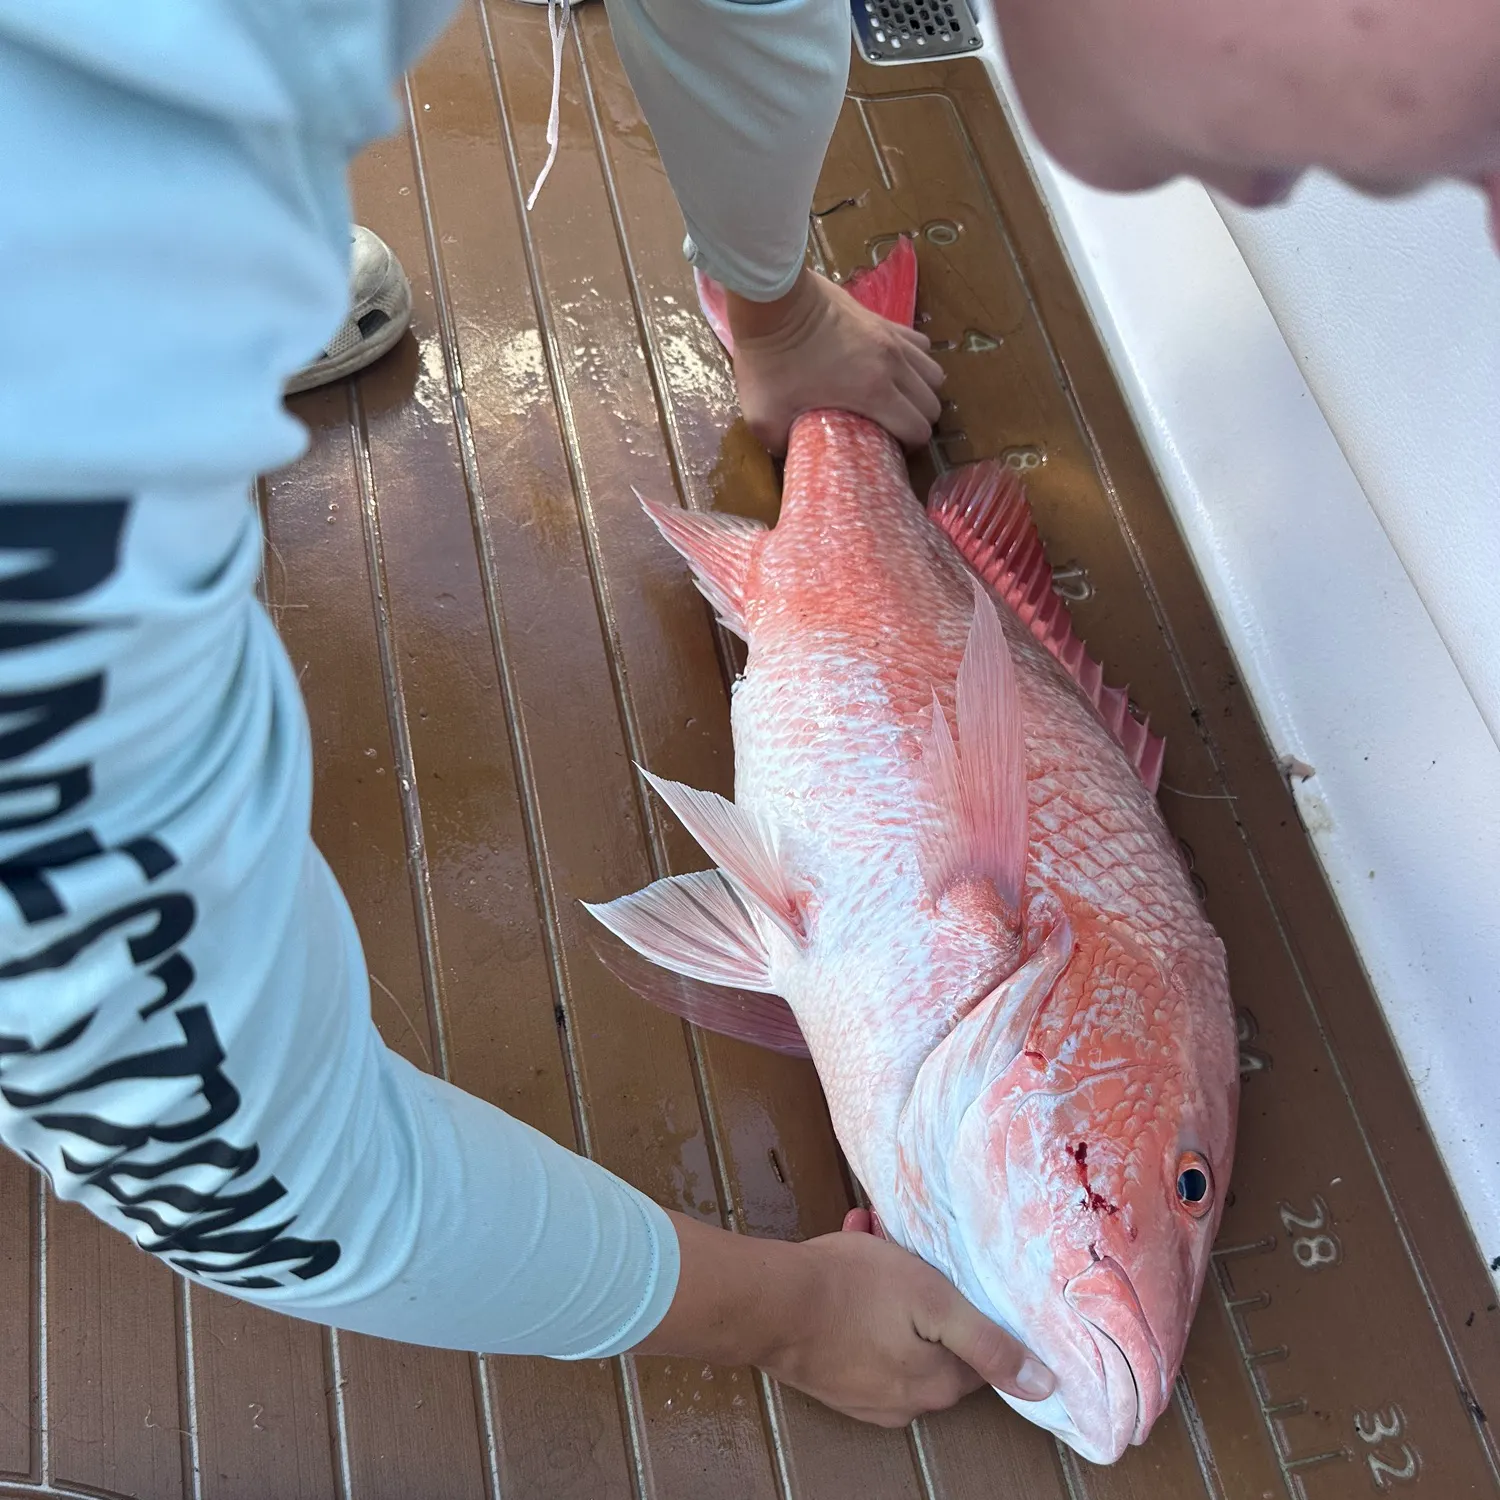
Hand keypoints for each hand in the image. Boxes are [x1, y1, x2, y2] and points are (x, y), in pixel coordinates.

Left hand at [725, 268, 944, 454]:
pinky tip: (892, 367)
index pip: (919, 429)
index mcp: (873, 393)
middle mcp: (893, 365)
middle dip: (918, 421)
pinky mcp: (883, 320)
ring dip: (920, 391)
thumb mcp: (764, 417)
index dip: (909, 445)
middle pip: (932, 403)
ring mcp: (891, 338)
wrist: (773, 302)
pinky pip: (919, 344)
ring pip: (932, 373)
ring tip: (897, 399)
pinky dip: (914, 360)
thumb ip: (781, 443)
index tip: (889, 448)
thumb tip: (792, 452)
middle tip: (893, 428)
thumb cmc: (769, 361)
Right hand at [766, 1222, 1055, 1425]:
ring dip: (889, 1293)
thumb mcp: (933, 1301)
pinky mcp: (830, 1378)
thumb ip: (989, 1343)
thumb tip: (1046, 1387)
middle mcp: (903, 1404)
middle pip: (935, 1344)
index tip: (950, 1274)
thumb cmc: (853, 1290)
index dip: (969, 1310)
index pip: (980, 1358)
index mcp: (935, 1388)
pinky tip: (846, 1262)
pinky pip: (859, 1338)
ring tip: (868, 1242)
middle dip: (925, 1297)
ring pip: (894, 1336)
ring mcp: (861, 1395)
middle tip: (904, 1252)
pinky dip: (858, 1305)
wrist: (769, 1302)